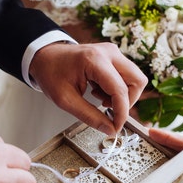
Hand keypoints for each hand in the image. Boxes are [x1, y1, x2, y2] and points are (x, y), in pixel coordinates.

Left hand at [30, 42, 147, 134]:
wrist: (45, 56)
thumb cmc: (51, 74)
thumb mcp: (65, 100)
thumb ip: (89, 116)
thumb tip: (110, 130)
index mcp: (94, 60)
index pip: (120, 90)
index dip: (121, 113)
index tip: (116, 127)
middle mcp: (109, 53)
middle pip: (137, 81)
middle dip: (127, 102)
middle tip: (108, 110)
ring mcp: (112, 52)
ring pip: (135, 79)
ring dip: (122, 96)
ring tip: (99, 99)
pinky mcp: (113, 56)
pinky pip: (126, 76)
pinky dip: (117, 90)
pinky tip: (99, 91)